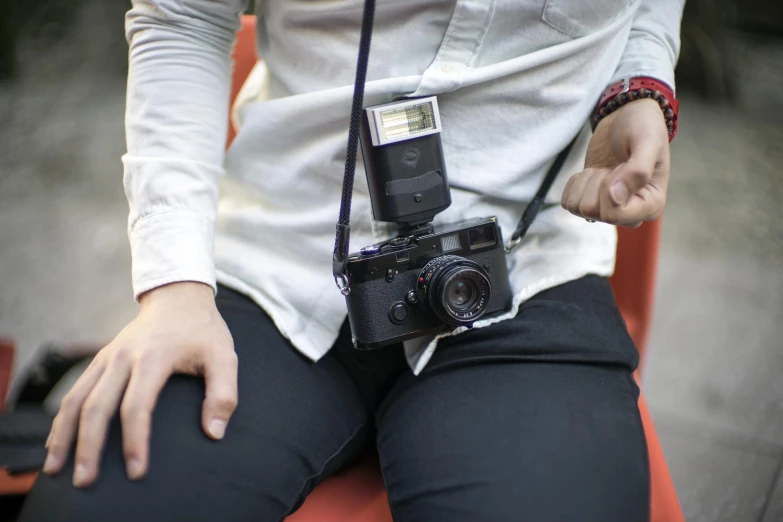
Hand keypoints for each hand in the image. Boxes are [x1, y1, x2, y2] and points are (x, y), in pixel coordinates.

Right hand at [43, 282, 237, 487]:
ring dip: (64, 435)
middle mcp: (123, 356)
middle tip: (86, 481)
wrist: (177, 296)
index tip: (136, 471)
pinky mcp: (99, 361)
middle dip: (89, 446)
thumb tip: (214, 433)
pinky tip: (57, 443)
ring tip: (56, 469)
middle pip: (97, 406)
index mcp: (154, 356)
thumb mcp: (224, 355)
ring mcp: (107, 357)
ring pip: (76, 399)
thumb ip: (223, 393)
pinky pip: (74, 392)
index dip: (135, 440)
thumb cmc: (202, 330)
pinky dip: (61, 419)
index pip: (137, 404)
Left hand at [561, 98, 670, 227]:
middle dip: (596, 182)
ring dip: (587, 182)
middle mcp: (630, 213)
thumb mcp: (647, 142)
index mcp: (651, 205)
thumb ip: (637, 171)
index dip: (607, 190)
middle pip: (592, 211)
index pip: (613, 216)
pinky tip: (593, 171)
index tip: (619, 168)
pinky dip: (575, 184)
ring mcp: (609, 209)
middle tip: (614, 165)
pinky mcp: (590, 200)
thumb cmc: (643, 127)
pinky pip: (568, 203)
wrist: (626, 117)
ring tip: (605, 167)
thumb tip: (615, 198)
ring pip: (578, 208)